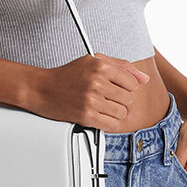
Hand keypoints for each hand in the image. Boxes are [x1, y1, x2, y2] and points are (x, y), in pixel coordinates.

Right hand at [30, 52, 150, 131]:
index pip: (133, 82)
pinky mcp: (86, 116)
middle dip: (120, 101)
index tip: (117, 88)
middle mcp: (97, 81)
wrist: (41, 88)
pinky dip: (109, 124)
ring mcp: (91, 99)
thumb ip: (122, 67)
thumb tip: (144, 78)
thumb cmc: (67, 75)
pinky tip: (100, 117)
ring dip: (115, 113)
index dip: (127, 87)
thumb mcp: (94, 61)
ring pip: (122, 113)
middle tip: (107, 98)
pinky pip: (112, 125)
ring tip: (102, 107)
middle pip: (129, 99)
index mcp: (100, 65)